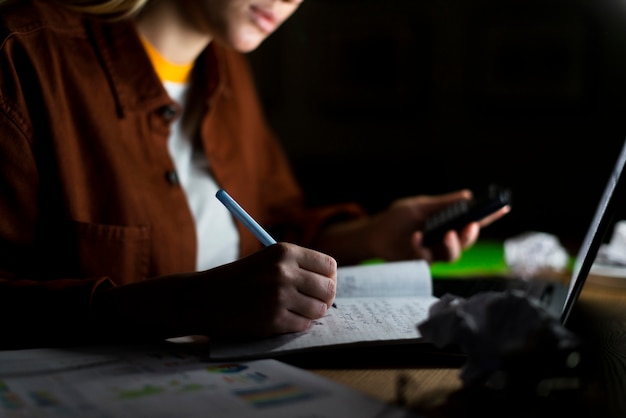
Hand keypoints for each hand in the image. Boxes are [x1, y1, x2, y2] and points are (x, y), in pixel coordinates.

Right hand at [200, 243, 336, 337]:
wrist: (204, 298)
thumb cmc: (238, 279)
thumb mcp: (267, 260)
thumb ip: (297, 267)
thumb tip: (331, 284)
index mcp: (284, 252)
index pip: (328, 265)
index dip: (328, 278)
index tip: (321, 286)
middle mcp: (284, 271)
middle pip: (329, 288)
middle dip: (324, 298)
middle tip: (312, 303)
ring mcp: (279, 296)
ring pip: (319, 310)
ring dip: (311, 314)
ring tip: (295, 311)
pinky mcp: (274, 320)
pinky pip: (303, 326)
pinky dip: (297, 325)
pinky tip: (283, 319)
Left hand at [367, 189, 509, 262]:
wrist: (374, 233)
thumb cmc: (397, 219)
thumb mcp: (420, 206)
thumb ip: (442, 204)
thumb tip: (467, 195)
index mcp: (447, 224)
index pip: (471, 221)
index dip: (488, 217)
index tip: (503, 208)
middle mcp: (444, 240)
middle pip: (466, 242)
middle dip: (471, 235)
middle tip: (469, 226)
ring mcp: (432, 253)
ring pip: (452, 255)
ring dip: (453, 245)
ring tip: (448, 234)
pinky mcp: (419, 262)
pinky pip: (426, 257)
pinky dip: (420, 245)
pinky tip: (415, 236)